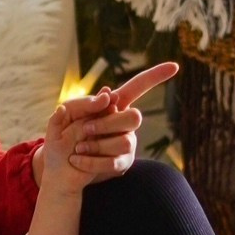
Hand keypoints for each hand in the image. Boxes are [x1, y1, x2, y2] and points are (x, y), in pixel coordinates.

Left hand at [37, 63, 178, 189]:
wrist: (60, 169)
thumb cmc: (62, 137)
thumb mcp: (64, 116)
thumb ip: (82, 104)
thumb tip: (106, 94)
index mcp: (113, 105)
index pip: (138, 86)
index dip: (156, 76)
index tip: (175, 66)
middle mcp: (125, 123)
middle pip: (134, 117)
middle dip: (107, 123)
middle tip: (86, 128)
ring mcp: (127, 144)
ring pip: (125, 141)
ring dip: (98, 144)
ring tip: (78, 147)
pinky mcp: (122, 164)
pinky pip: (115, 162)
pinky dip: (92, 161)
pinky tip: (77, 159)